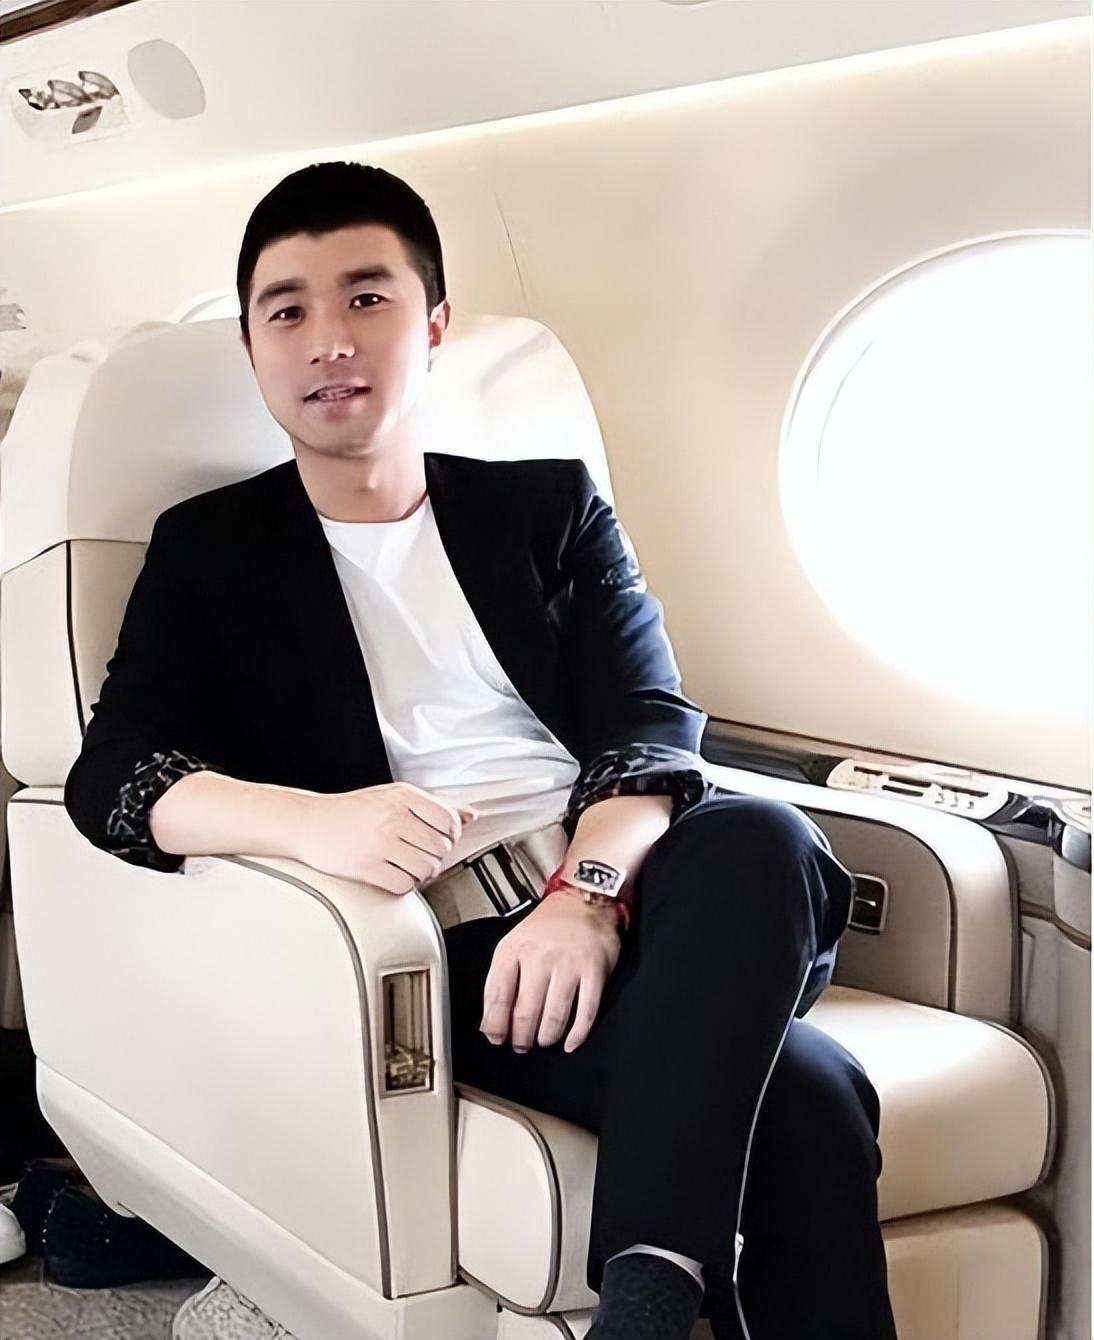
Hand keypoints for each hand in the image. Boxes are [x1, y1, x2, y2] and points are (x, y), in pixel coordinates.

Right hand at [292, 782, 475, 892]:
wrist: (309, 822)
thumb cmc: (352, 811)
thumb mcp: (394, 797)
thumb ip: (434, 807)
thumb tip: (470, 816)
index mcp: (404, 796)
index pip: (450, 822)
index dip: (449, 836)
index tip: (437, 838)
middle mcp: (394, 817)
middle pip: (441, 848)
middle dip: (433, 855)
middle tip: (417, 854)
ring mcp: (380, 843)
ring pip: (427, 869)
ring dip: (420, 873)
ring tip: (405, 865)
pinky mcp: (367, 867)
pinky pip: (405, 886)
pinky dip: (403, 885)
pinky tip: (392, 875)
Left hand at [480, 888, 621, 1054]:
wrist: (584, 901)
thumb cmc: (548, 927)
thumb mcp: (514, 943)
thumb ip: (500, 980)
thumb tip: (491, 1023)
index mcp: (514, 949)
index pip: (498, 996)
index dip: (495, 1025)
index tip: (497, 1038)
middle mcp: (540, 956)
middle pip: (525, 1012)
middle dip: (521, 1037)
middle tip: (522, 1045)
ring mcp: (569, 964)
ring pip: (554, 1017)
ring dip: (546, 1037)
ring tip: (543, 1040)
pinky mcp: (594, 972)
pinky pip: (586, 1013)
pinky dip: (577, 1034)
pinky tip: (570, 1042)